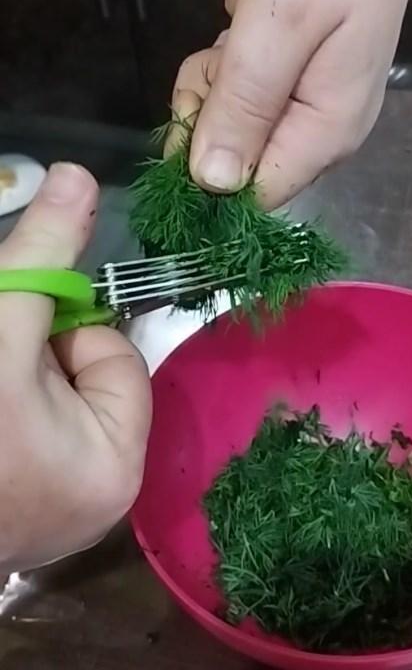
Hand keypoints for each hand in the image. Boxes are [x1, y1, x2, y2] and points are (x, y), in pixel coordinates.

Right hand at [0, 164, 150, 571]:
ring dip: (14, 379)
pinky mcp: (24, 518)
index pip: (113, 354)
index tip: (15, 349)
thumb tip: (78, 177)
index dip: (62, 333)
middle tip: (0, 375)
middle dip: (33, 359)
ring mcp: (61, 512)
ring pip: (51, 403)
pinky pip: (33, 435)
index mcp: (116, 462)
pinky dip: (10, 412)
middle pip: (83, 379)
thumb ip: (42, 258)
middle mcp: (102, 495)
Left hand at [172, 0, 411, 209]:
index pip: (258, 197)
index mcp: (327, 132)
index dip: (211, 175)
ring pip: (226, 136)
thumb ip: (245, 106)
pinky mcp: (284, 89)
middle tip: (219, 61)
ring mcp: (301, 111)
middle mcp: (317, 134)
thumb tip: (215, 186)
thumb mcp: (276, 21)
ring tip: (229, 41)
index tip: (192, 123)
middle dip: (206, 121)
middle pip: (237, 168)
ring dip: (207, 92)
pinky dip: (216, 77)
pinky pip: (231, 105)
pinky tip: (229, 42)